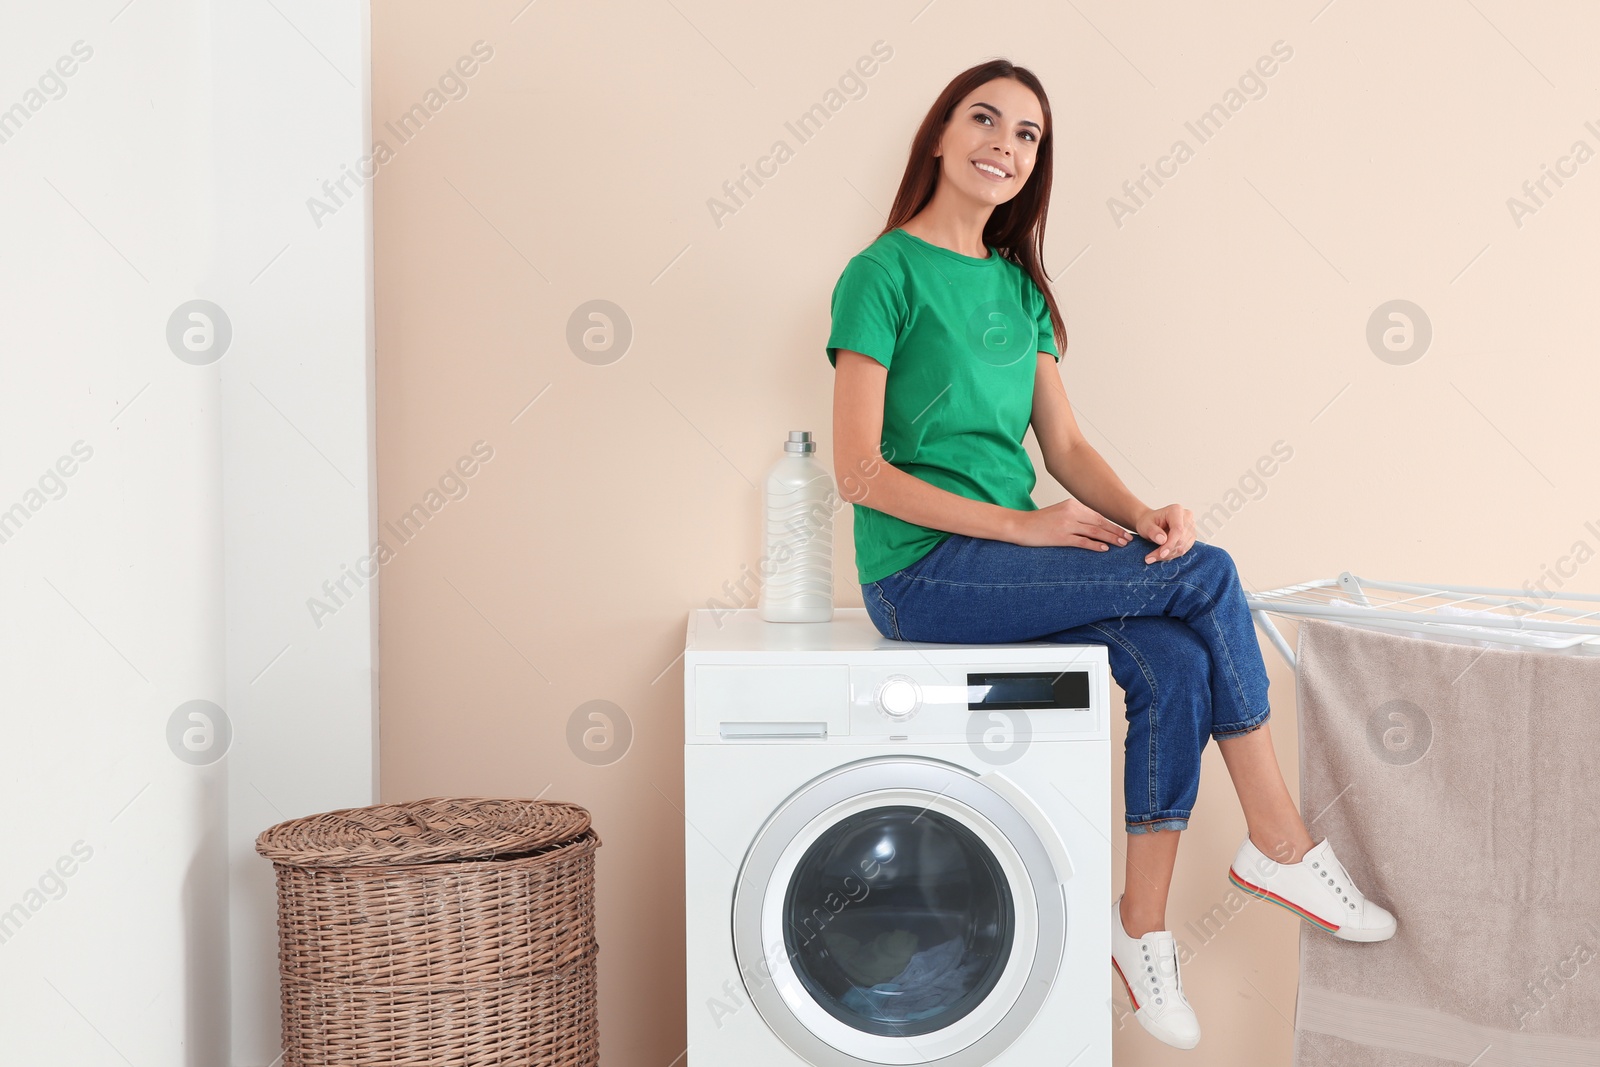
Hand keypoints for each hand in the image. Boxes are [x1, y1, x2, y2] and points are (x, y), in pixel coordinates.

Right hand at [1012, 499, 1132, 550]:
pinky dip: (1095, 545)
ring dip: (1110, 539)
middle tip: (1128, 540)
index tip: (1123, 532)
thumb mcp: (1059, 513)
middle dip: (1116, 532)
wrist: (1020, 525)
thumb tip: (1093, 527)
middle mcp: (1071, 512)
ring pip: (1094, 531)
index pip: (1097, 515)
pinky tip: (1104, 549)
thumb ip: (1075, 516)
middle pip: (1099, 523)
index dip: (1112, 525)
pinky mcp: (1061, 536)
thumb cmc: (1038, 522)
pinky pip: (1082, 541)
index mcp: (1072, 504)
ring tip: (1121, 545)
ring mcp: (1066, 524)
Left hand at [1134, 503, 1195, 563]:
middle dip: (1167, 551)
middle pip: (1181, 539)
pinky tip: (1161, 555)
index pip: (1178, 529)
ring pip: (1183, 547)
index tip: (1161, 554)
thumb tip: (1162, 540)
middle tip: (1150, 558)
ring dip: (1168, 555)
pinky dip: (1172, 555)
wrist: (1151, 523)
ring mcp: (1191, 527)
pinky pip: (1183, 549)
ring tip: (1153, 557)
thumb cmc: (1148, 521)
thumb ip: (1153, 531)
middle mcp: (1187, 517)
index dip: (1170, 543)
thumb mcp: (1145, 525)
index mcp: (1176, 510)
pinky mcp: (1190, 537)